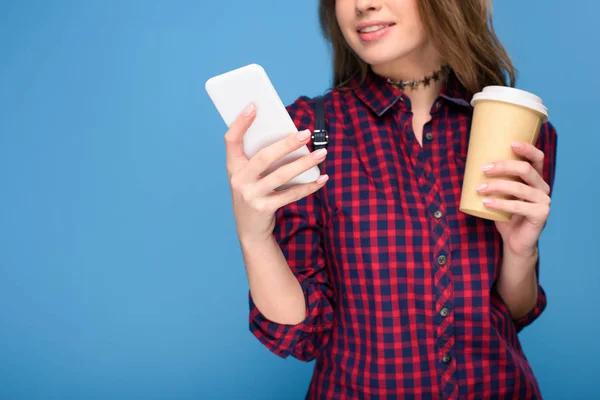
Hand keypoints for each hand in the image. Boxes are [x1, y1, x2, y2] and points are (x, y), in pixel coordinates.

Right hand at [224, 104, 328, 242]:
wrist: (249, 230)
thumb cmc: (254, 193)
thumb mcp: (250, 176)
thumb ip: (261, 158)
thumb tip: (291, 138)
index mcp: (233, 167)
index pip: (231, 140)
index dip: (240, 123)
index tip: (254, 106)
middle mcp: (239, 180)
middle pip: (264, 157)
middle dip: (286, 144)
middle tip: (306, 133)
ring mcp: (251, 195)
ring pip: (281, 176)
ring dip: (304, 163)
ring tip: (322, 153)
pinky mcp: (264, 208)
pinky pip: (291, 195)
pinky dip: (309, 186)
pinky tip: (322, 178)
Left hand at [475, 141, 550, 257]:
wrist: (514, 241)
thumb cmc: (505, 215)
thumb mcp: (500, 194)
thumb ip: (494, 181)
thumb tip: (470, 166)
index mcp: (535, 179)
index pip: (537, 158)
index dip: (527, 148)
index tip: (510, 143)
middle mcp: (543, 187)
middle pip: (526, 169)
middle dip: (503, 166)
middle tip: (484, 169)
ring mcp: (544, 201)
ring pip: (520, 187)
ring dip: (496, 186)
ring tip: (479, 188)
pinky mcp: (541, 214)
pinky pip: (519, 206)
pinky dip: (500, 203)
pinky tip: (487, 203)